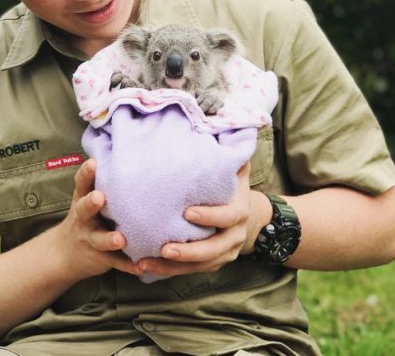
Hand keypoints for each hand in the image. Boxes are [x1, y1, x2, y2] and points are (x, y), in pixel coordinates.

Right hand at [53, 158, 138, 279]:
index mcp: (82, 199)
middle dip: (91, 203)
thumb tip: (125, 147)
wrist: (64, 253)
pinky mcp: (101, 258)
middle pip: (84, 209)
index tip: (92, 163)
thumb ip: (101, 178)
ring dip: (109, 239)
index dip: (86, 173)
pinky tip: (141, 266)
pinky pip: (116, 263)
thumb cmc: (86, 215)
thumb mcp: (86, 195)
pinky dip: (128, 265)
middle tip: (99, 197)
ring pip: (99, 239)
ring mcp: (91, 239)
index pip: (81, 183)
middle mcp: (84, 218)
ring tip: (120, 239)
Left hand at [135, 162, 269, 277]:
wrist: (250, 216)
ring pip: (199, 266)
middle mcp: (233, 236)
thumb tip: (217, 122)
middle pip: (213, 250)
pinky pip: (189, 273)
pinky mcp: (211, 264)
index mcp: (239, 210)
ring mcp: (224, 253)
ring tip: (145, 263)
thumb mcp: (235, 168)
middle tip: (164, 248)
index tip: (187, 213)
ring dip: (172, 268)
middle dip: (189, 251)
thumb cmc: (231, 185)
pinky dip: (168, 272)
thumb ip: (226, 151)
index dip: (209, 217)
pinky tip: (144, 267)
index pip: (227, 216)